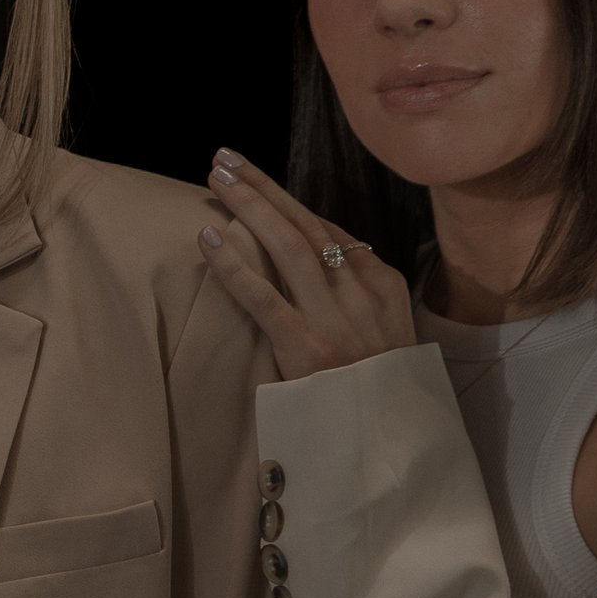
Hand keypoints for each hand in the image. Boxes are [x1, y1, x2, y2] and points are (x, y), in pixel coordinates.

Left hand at [197, 147, 416, 381]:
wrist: (389, 440)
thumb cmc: (379, 385)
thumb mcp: (388, 328)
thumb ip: (358, 289)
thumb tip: (320, 251)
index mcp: (383, 284)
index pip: (329, 230)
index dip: (286, 201)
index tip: (254, 179)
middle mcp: (361, 292)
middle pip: (304, 225)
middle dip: (262, 188)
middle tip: (225, 157)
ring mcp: (333, 318)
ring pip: (286, 246)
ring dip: (247, 206)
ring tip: (215, 177)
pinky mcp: (305, 346)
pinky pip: (263, 296)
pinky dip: (234, 265)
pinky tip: (207, 239)